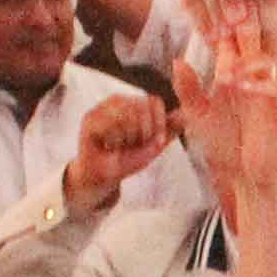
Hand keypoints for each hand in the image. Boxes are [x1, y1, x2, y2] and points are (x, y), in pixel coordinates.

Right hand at [64, 85, 172, 215]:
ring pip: (126, 115)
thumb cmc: (127, 158)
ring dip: (128, 137)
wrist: (103, 176)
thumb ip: (168, 130)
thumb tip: (186, 114)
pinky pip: (110, 124)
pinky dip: (114, 140)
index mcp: (135, 103)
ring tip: (120, 144)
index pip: (154, 102)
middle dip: (144, 132)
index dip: (159, 123)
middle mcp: (118, 100)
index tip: (156, 140)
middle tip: (133, 144)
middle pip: (141, 107)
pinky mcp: (90, 119)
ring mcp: (102, 107)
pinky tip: (108, 145)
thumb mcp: (153, 145)